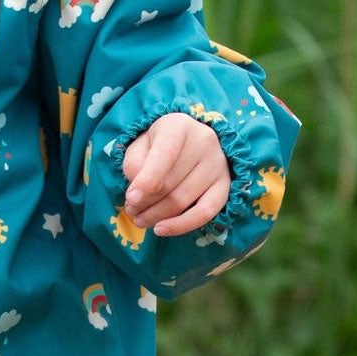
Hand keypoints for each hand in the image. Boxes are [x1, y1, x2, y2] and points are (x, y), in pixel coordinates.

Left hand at [121, 113, 228, 234]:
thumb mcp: (139, 146)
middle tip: (131, 210)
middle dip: (146, 203)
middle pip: (171, 183)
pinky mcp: (225, 185)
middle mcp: (204, 141)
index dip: (147, 180)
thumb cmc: (157, 145)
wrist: (187, 142)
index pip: (165, 154)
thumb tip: (138, 194)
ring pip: (183, 200)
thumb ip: (134, 165)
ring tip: (140, 219)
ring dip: (157, 216)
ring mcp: (218, 164)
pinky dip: (181, 225)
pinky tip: (161, 229)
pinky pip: (206, 212)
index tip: (131, 199)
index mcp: (179, 126)